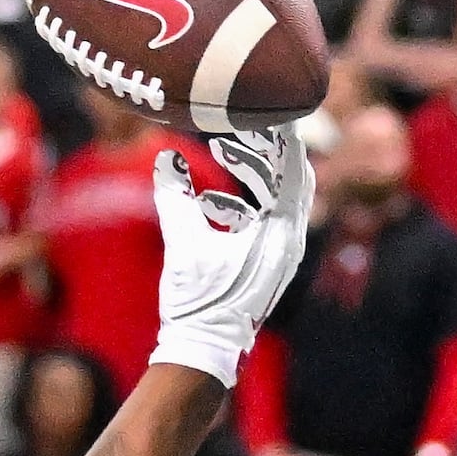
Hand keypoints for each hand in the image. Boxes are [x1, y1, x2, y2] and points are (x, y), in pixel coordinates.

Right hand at [148, 129, 312, 384]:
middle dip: (266, 146)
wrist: (205, 353)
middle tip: (239, 121)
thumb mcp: (183, 245)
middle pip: (292, 175)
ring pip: (280, 195)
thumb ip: (176, 197)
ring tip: (222, 149)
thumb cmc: (198, 302)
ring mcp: (283, 252)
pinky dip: (245, 200)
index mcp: (281, 232)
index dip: (278, 131)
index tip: (263, 102)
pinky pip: (267, 217)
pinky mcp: (269, 262)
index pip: (291, 166)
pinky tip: (211, 201)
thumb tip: (164, 158)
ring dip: (253, 171)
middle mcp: (291, 240)